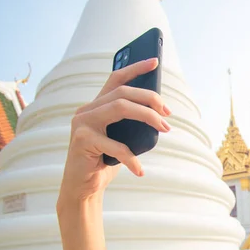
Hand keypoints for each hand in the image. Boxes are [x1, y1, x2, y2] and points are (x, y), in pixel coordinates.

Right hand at [58, 58, 171, 202]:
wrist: (83, 187)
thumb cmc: (105, 162)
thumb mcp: (121, 139)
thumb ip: (130, 124)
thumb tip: (160, 114)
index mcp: (96, 106)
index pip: (116, 79)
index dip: (135, 68)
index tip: (155, 62)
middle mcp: (86, 110)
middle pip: (122, 93)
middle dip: (149, 98)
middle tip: (168, 112)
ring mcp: (81, 123)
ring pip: (119, 107)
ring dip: (147, 116)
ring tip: (164, 128)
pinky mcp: (81, 140)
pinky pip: (114, 145)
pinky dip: (131, 159)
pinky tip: (140, 170)